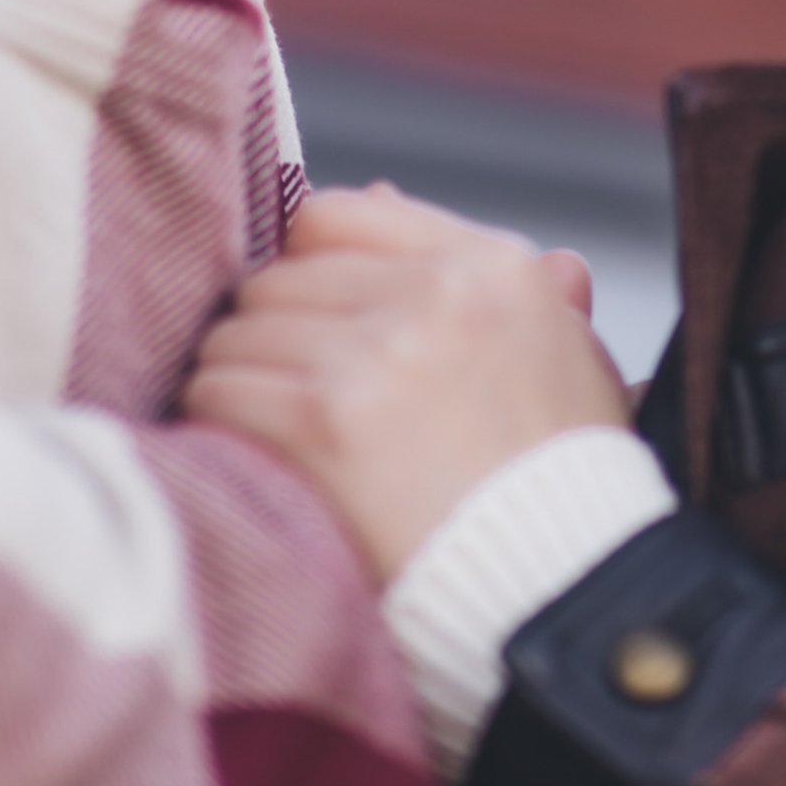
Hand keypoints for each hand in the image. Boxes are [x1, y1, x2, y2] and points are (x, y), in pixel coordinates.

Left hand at [183, 184, 631, 582]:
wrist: (562, 591)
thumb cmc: (562, 483)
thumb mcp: (566, 356)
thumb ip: (476, 273)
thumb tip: (381, 193)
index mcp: (491, 267)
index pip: (335, 214)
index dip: (310, 272)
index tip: (315, 327)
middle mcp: (434, 292)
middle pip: (274, 279)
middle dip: (271, 337)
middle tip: (286, 395)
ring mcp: (375, 353)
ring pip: (235, 335)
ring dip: (238, 385)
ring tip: (272, 436)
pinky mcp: (323, 420)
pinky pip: (219, 393)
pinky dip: (220, 427)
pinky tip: (253, 462)